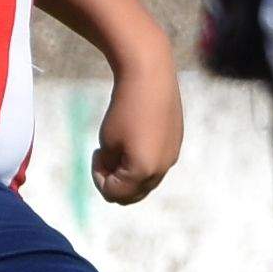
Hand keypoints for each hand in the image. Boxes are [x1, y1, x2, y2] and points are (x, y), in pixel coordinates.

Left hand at [92, 52, 182, 206]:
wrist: (150, 77)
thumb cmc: (123, 109)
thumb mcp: (108, 141)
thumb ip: (110, 167)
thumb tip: (116, 179)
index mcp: (143, 172)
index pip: (114, 193)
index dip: (98, 178)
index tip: (96, 153)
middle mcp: (162, 169)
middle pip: (133, 194)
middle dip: (116, 182)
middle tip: (104, 158)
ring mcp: (172, 157)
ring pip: (147, 181)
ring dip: (129, 174)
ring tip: (120, 147)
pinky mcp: (176, 144)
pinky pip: (157, 164)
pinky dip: (143, 161)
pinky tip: (135, 137)